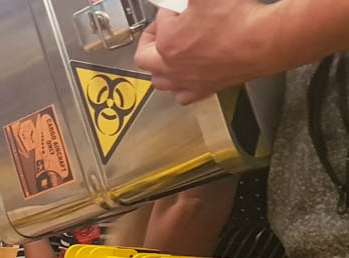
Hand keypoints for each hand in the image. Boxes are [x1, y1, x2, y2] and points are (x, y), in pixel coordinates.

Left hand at [134, 0, 267, 104]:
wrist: (265, 41)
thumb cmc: (239, 18)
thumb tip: (184, 2)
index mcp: (167, 42)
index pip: (159, 21)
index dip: (167, 12)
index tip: (175, 9)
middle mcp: (172, 66)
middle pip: (145, 58)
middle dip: (149, 42)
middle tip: (160, 31)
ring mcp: (187, 80)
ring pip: (160, 81)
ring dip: (159, 67)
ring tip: (166, 56)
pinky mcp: (205, 89)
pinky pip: (182, 95)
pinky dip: (180, 87)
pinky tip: (186, 77)